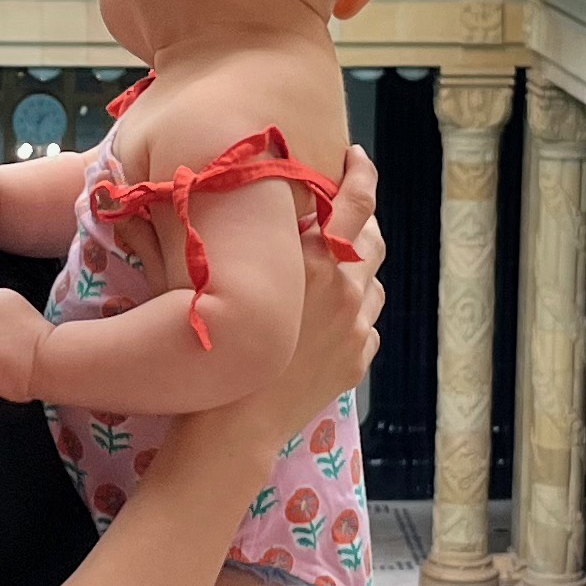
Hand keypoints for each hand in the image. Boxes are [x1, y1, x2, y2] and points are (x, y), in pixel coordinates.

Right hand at [241, 142, 381, 441]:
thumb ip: (234, 236)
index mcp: (311, 259)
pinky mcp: (358, 358)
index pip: (355, 200)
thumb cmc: (212, 346)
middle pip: (373, 236)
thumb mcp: (219, 278)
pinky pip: (367, 322)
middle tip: (341, 215)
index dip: (362, 173)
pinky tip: (324, 321)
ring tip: (328, 275)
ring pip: (374, 281)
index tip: (358, 158)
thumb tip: (215, 204)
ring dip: (357, 270)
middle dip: (361, 221)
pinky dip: (352, 313)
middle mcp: (343, 287)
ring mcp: (356, 326)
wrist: (234, 428)